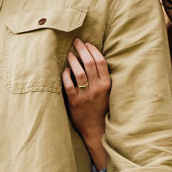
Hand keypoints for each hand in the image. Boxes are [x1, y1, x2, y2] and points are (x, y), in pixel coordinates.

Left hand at [61, 39, 110, 164]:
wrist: (97, 130)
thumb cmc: (101, 109)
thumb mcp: (107, 92)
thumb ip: (102, 78)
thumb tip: (92, 59)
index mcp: (107, 84)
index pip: (100, 61)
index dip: (93, 50)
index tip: (87, 43)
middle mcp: (97, 88)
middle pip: (89, 63)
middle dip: (82, 50)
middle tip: (76, 42)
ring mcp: (86, 95)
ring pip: (79, 73)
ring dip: (74, 61)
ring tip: (70, 54)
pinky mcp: (75, 102)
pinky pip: (69, 85)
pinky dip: (66, 75)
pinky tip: (64, 70)